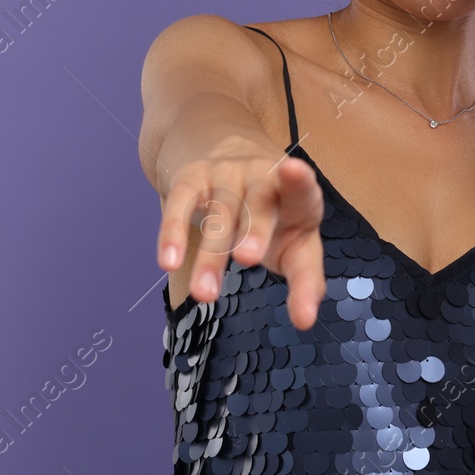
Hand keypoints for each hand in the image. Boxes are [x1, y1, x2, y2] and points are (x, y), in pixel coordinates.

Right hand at [156, 136, 325, 329]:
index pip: (301, 190)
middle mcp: (261, 177)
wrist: (229, 153)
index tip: (296, 172)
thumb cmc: (273, 215)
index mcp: (295, 196)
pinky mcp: (192, 178)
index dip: (300, 181)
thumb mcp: (296, 243)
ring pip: (219, 213)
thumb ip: (306, 280)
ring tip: (204, 294)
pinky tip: (169, 261)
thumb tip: (305, 321)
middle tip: (248, 259)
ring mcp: (225, 175)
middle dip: (254, 231)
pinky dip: (172, 233)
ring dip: (211, 254)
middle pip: (259, 205)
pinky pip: (180, 204)